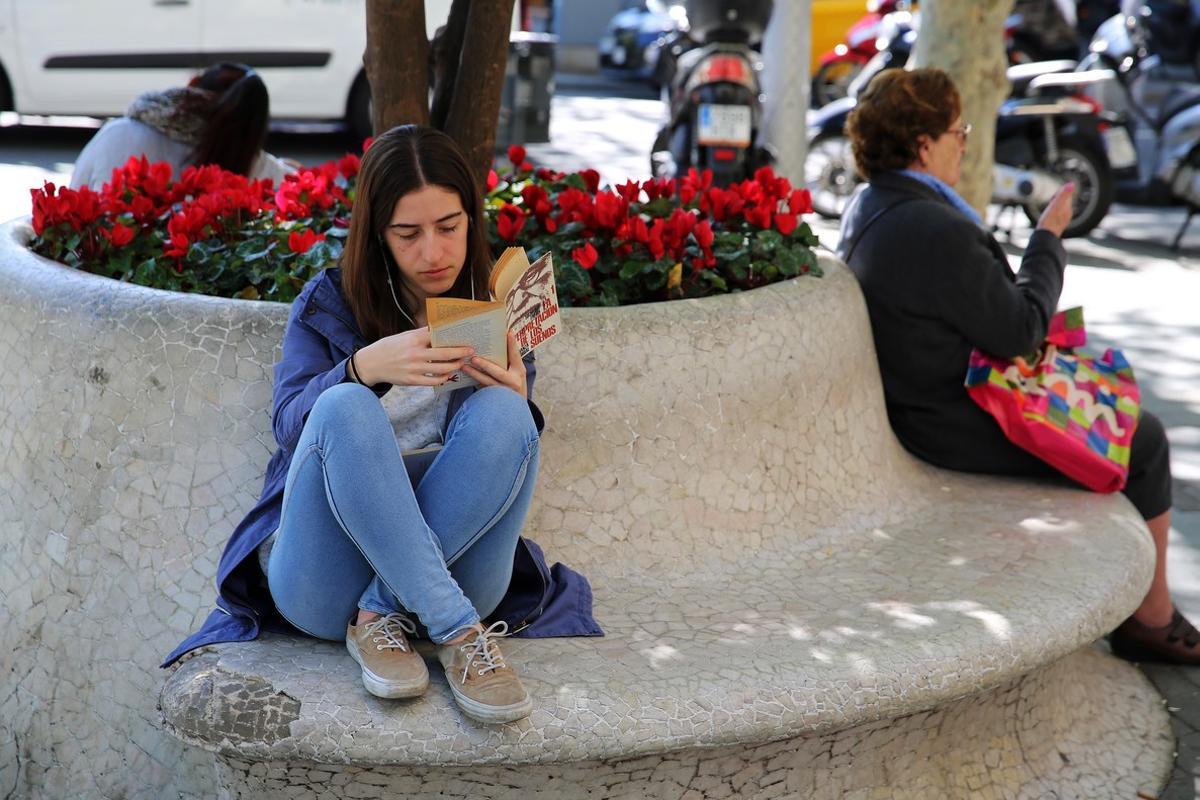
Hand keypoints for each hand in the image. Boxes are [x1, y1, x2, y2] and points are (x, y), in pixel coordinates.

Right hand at [353, 327, 473, 386]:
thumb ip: (420, 334)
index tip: (464, 335)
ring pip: (441, 369)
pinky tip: (449, 374)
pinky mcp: (412, 380)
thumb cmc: (389, 347)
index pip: (437, 336)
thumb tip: (439, 329)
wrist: (371, 364)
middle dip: (460, 352)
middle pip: (444, 353)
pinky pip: (433, 381)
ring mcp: (414, 368)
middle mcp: (415, 354)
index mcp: (413, 339)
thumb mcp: (403, 336)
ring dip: (455, 366)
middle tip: (471, 351)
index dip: (453, 336)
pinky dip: (443, 378)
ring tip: (462, 363)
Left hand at [460, 332, 526, 397]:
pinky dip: (474, 381)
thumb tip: (500, 340)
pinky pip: (482, 388)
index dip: (512, 345)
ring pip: (486, 382)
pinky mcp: (494, 398)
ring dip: (474, 374)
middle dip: (485, 365)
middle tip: (474, 358)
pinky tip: (465, 376)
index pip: (516, 356)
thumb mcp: (517, 372)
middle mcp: (512, 382)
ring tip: (464, 367)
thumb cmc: (514, 384)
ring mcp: (502, 391)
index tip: (508, 333)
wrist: (514, 407)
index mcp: (519, 371)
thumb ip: (510, 360)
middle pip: (497, 372)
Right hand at [1036, 181, 1074, 237]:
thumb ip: (1064, 194)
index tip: (1052, 196)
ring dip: (1054, 207)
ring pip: (1060, 210)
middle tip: (1050, 202)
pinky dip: (1053, 214)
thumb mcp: (1056, 205)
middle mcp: (1067, 215)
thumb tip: (1072, 184)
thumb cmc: (1049, 221)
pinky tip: (1048, 218)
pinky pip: (1056, 217)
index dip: (1058, 193)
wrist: (1045, 236)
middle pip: (1063, 203)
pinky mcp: (1057, 226)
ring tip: (1048, 210)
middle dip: (1056, 200)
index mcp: (1067, 209)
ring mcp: (1062, 221)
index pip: (1065, 196)